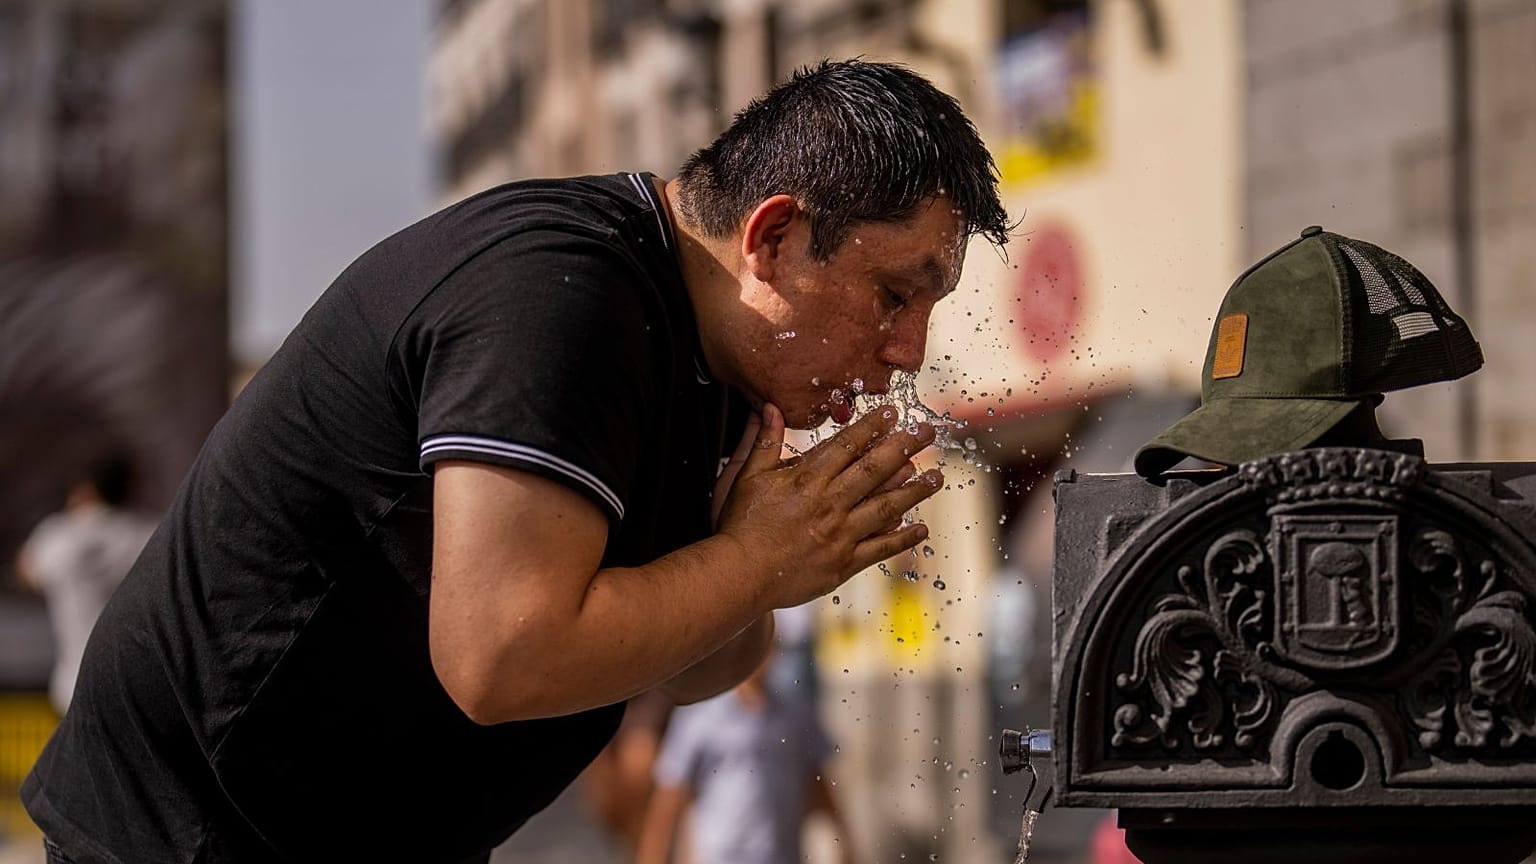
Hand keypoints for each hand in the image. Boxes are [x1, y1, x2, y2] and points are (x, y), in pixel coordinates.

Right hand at [713, 403, 942, 609]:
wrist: (740, 574)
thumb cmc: (740, 526)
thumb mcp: (746, 477)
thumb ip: (763, 442)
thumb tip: (770, 407)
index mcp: (806, 480)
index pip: (846, 446)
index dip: (872, 427)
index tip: (893, 413)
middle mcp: (829, 504)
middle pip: (874, 469)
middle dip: (903, 447)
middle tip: (926, 432)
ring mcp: (840, 535)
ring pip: (885, 507)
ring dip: (914, 490)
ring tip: (937, 476)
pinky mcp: (843, 563)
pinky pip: (880, 548)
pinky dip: (902, 538)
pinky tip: (920, 528)